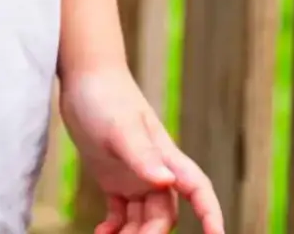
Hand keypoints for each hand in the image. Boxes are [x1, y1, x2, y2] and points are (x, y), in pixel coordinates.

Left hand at [61, 66, 223, 233]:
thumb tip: (166, 182)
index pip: (198, 191)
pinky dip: (115, 227)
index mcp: (166, 158)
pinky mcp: (114, 176)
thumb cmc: (106, 96)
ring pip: (144, 217)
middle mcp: (155, 170)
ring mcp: (135, 175)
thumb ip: (142, 155)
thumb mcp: (121, 126)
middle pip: (164, 214)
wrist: (83, 75)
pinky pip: (121, 211)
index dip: (210, 214)